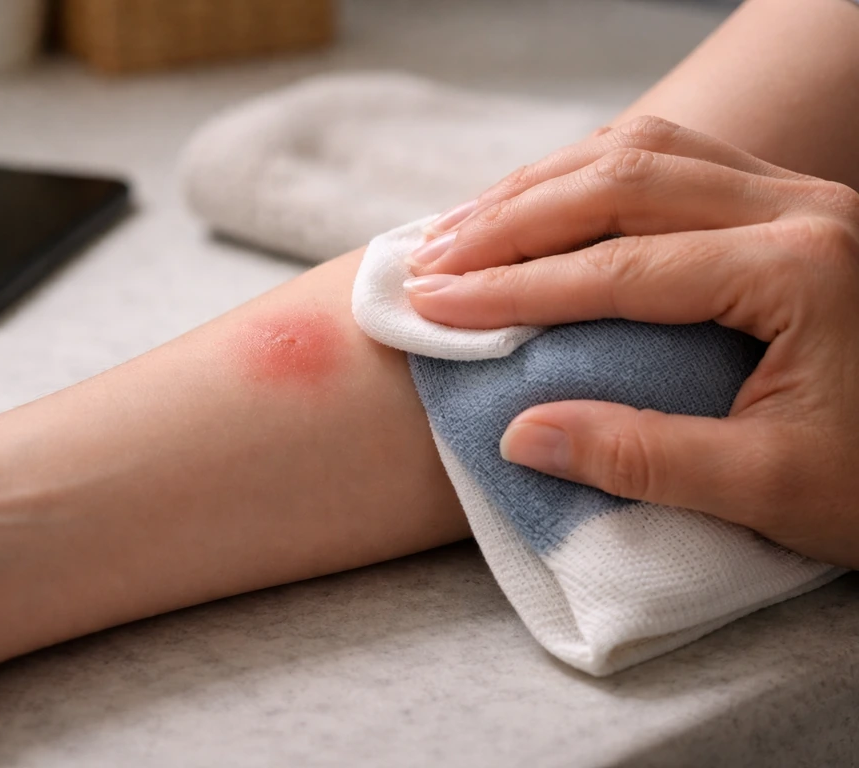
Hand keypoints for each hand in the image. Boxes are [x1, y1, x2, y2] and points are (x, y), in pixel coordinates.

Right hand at [404, 116, 858, 567]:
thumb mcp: (772, 491)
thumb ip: (645, 460)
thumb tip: (518, 433)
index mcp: (803, 269)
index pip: (623, 266)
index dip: (516, 287)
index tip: (435, 304)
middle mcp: (803, 206)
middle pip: (622, 180)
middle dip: (511, 221)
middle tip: (429, 260)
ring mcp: (797, 192)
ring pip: (642, 149)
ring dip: (541, 184)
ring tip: (460, 226)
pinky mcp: (785, 200)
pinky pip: (669, 157)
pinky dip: (587, 173)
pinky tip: (539, 202)